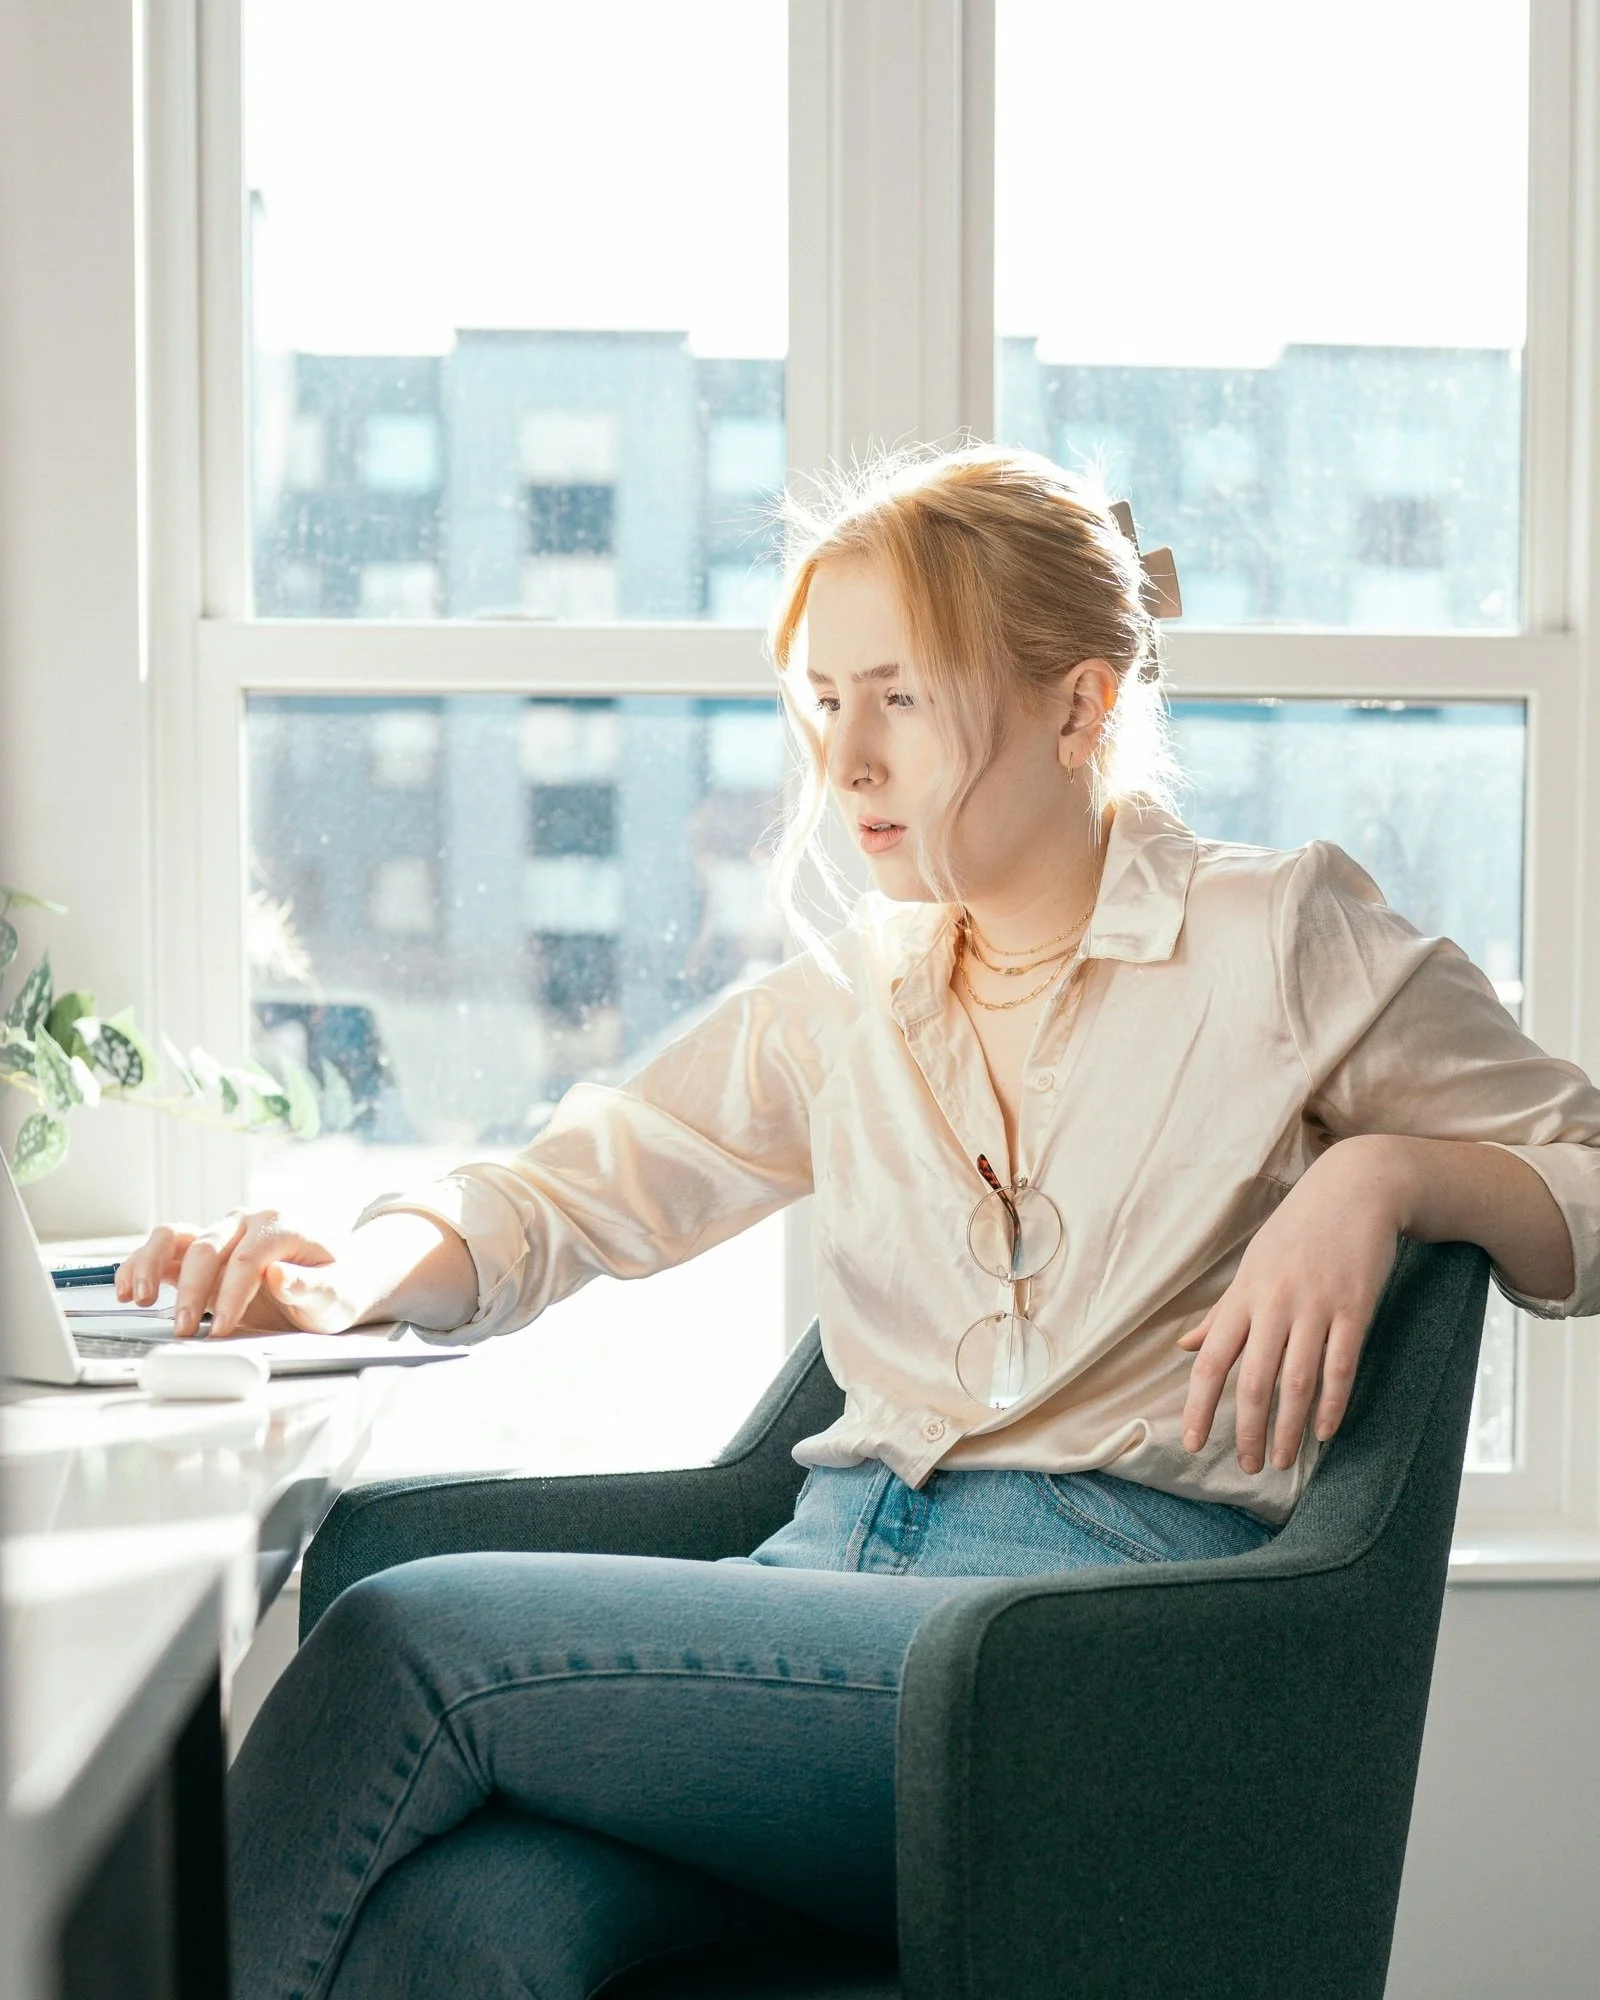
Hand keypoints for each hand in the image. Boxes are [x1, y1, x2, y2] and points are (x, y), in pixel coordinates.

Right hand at [114, 1210, 371, 1339]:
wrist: (332, 1279)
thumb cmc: (335, 1286)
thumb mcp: (337, 1293)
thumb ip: (312, 1286)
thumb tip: (279, 1275)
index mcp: (281, 1226)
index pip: (247, 1258)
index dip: (230, 1294)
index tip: (220, 1329)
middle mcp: (245, 1222)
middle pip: (207, 1247)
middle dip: (191, 1291)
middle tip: (185, 1330)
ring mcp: (220, 1233)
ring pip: (174, 1235)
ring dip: (151, 1265)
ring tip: (140, 1300)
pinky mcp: (200, 1251)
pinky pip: (163, 1248)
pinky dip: (140, 1264)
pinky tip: (128, 1290)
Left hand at [1177, 1140, 1404, 1473]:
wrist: (1356, 1189)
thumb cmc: (1297, 1232)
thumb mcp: (1252, 1267)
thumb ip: (1222, 1313)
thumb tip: (1184, 1347)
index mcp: (1244, 1297)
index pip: (1212, 1361)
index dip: (1200, 1406)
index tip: (1192, 1443)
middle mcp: (1274, 1304)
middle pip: (1254, 1381)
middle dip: (1247, 1430)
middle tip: (1248, 1467)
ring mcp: (1316, 1306)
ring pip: (1296, 1380)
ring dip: (1287, 1428)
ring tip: (1281, 1461)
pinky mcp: (1355, 1308)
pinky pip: (1342, 1365)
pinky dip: (1331, 1403)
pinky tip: (1324, 1432)